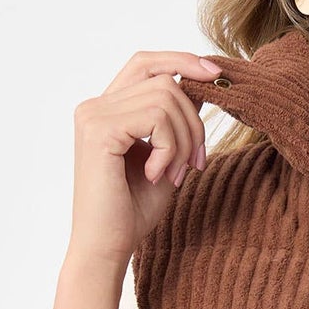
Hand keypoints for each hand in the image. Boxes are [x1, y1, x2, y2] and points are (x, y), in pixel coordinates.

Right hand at [68, 48, 219, 262]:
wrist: (106, 247)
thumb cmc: (132, 210)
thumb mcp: (166, 156)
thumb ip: (177, 121)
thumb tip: (200, 86)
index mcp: (106, 109)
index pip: (145, 63)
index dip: (181, 61)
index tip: (215, 73)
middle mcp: (95, 106)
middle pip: (165, 81)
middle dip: (193, 121)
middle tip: (195, 162)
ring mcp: (93, 115)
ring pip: (166, 98)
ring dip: (184, 140)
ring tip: (174, 173)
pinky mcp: (98, 130)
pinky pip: (157, 118)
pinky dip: (169, 148)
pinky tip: (157, 175)